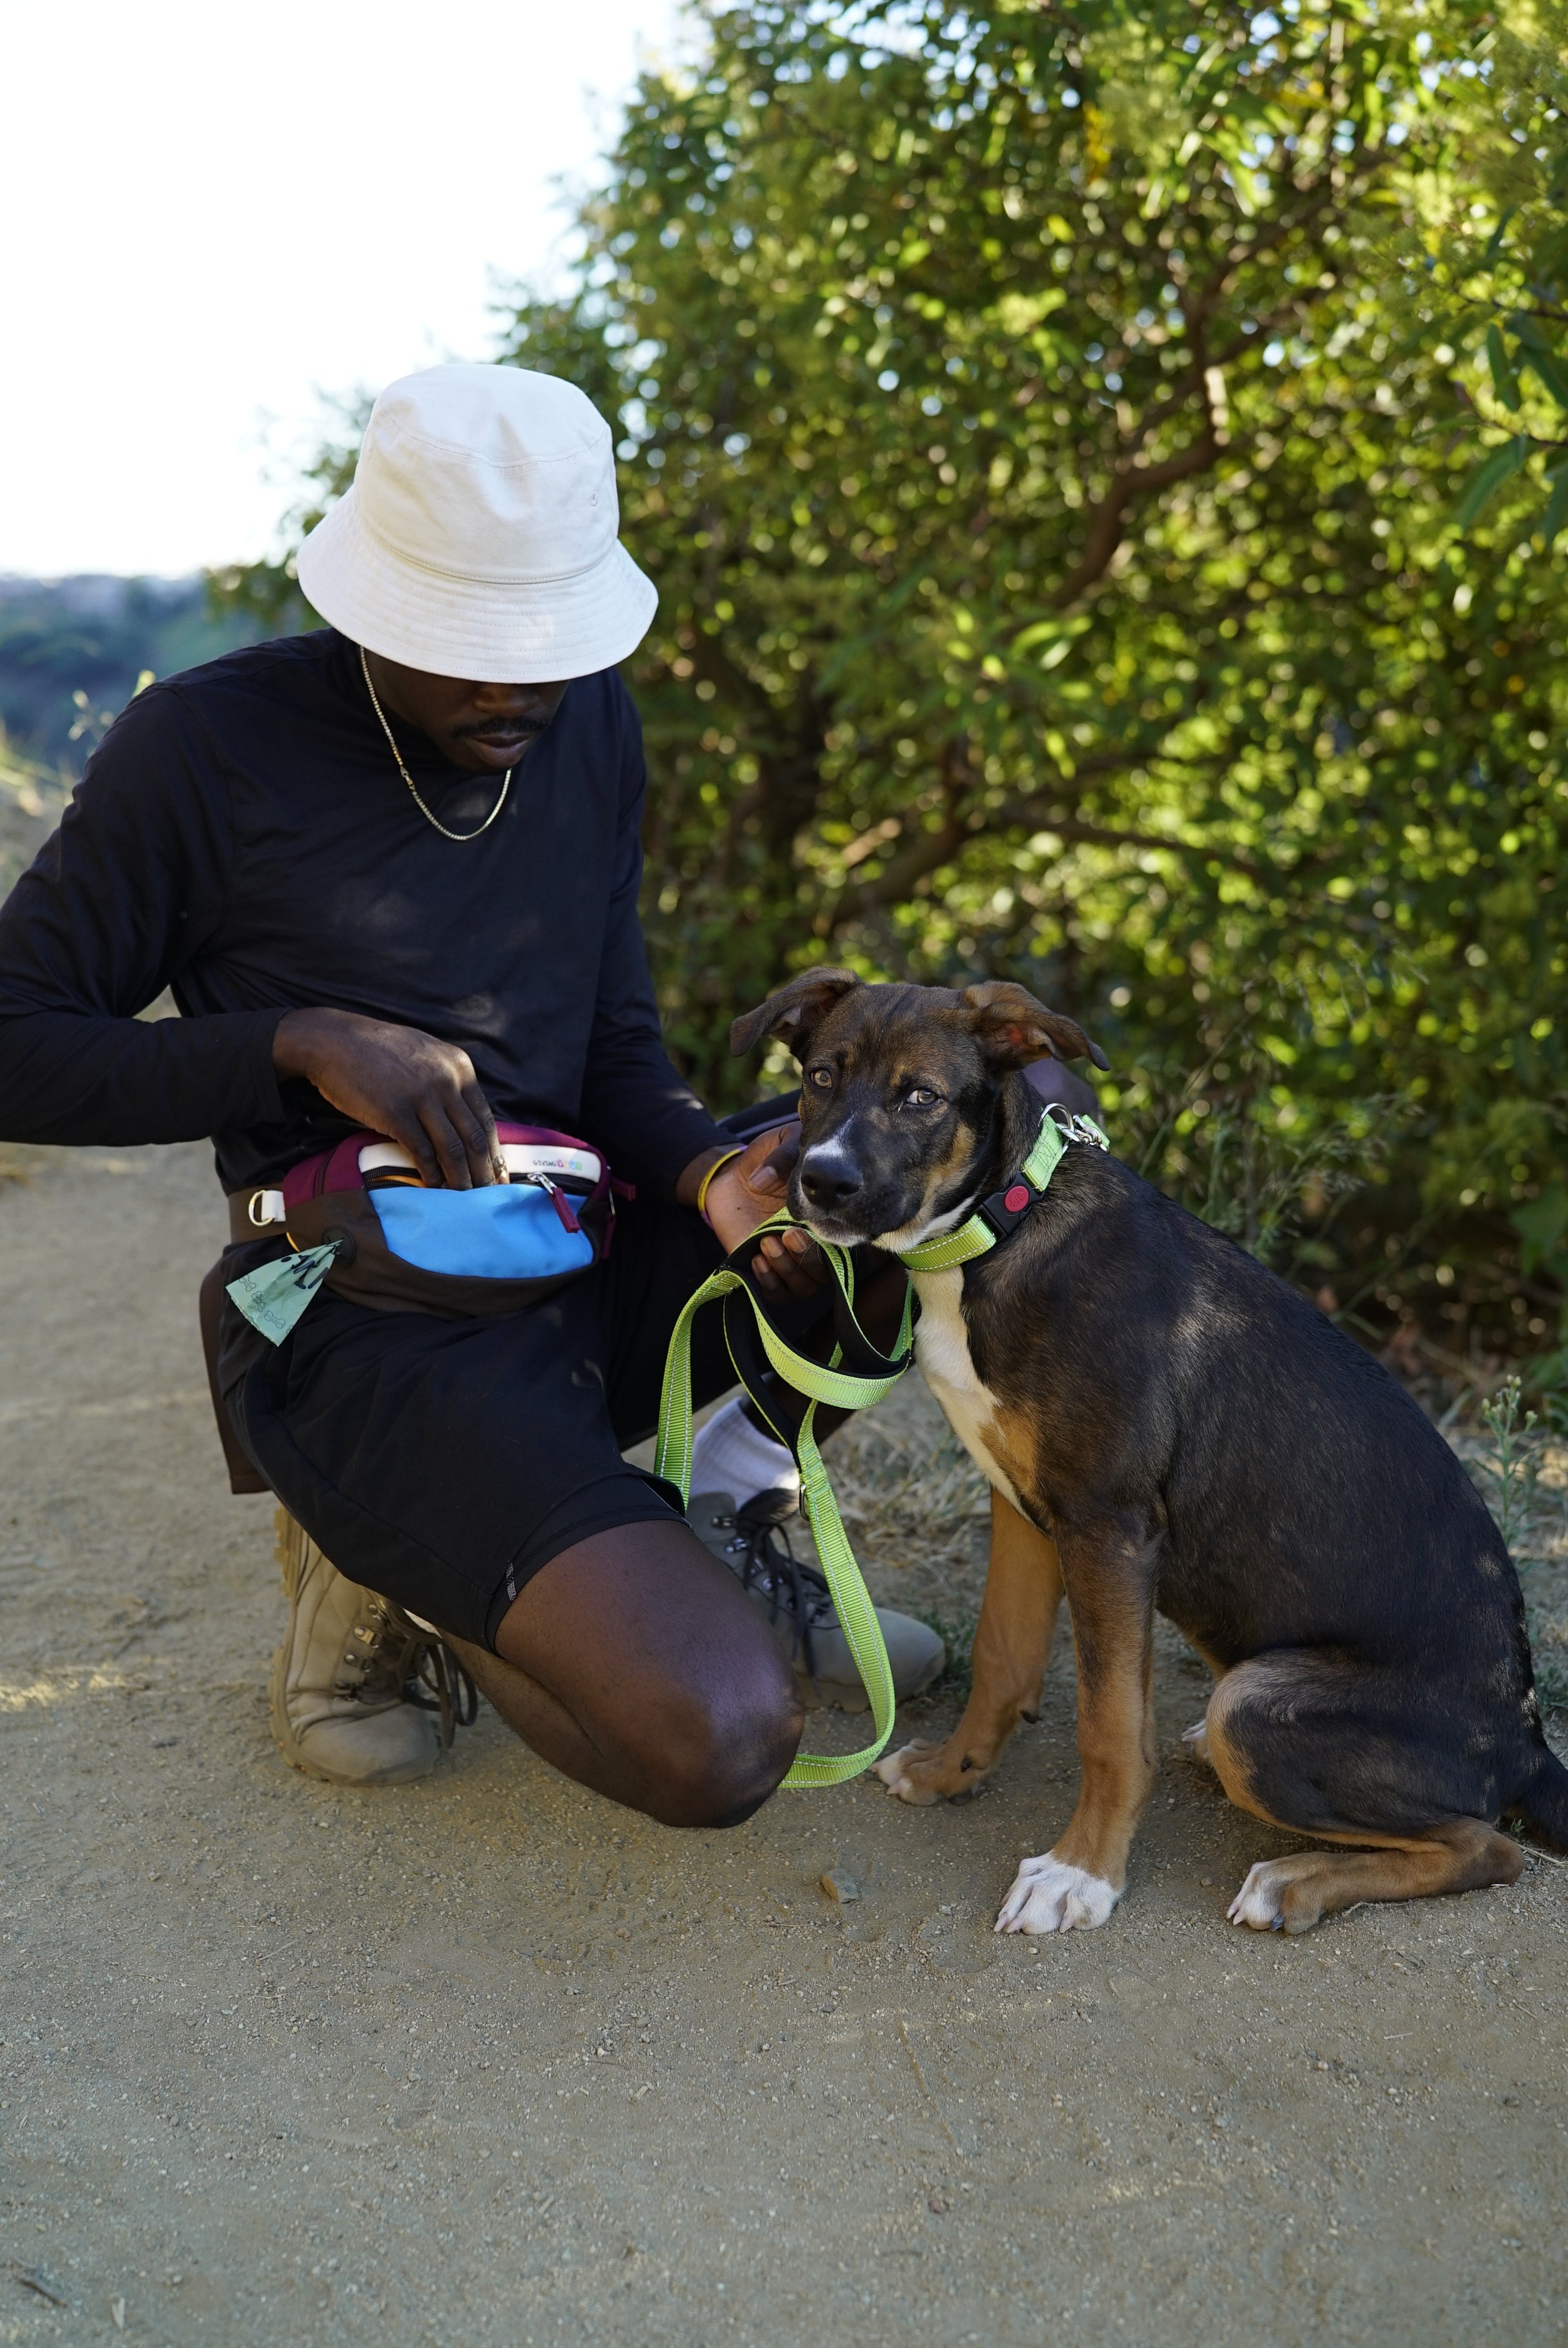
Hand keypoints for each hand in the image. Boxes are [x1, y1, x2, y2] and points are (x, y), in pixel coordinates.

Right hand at [273, 1007, 503, 1189]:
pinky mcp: (395, 1113)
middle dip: (484, 1171)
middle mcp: (447, 1081)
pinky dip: (431, 1173)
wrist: (335, 1040)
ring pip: (452, 1148)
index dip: (495, 1152)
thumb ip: (449, 1082)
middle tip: (488, 1195)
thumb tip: (465, 1119)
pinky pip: (421, 1151)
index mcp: (459, 1067)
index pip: (485, 1119)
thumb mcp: (427, 1055)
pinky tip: (434, 1185)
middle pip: (474, 1137)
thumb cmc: (379, 1051)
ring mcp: (422, 1097)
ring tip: (465, 1197)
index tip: (499, 1174)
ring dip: (461, 1178)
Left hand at [687, 1122, 826, 1299]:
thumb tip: (762, 1182)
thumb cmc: (763, 1157)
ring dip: (787, 1268)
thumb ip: (784, 1154)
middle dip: (807, 1257)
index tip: (811, 1226)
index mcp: (826, 1216)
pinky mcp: (764, 1266)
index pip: (844, 1244)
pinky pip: (776, 1293)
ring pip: (803, 1286)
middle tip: (787, 1233)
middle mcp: (812, 1241)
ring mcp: (788, 1257)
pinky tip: (756, 1257)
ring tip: (767, 1241)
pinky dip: (768, 1281)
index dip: (833, 1243)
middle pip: (825, 1272)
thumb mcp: (780, 1141)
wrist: (729, 1173)